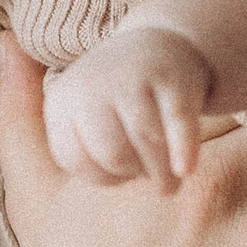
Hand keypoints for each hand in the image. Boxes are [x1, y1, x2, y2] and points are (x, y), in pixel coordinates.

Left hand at [42, 18, 217, 184]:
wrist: (159, 48)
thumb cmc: (118, 102)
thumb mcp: (85, 119)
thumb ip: (87, 157)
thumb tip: (112, 199)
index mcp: (61, 100)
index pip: (73, 159)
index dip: (100, 175)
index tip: (117, 169)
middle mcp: (92, 84)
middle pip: (111, 155)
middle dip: (133, 173)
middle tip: (146, 171)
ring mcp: (133, 78)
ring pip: (146, 142)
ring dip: (161, 172)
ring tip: (171, 182)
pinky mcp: (173, 79)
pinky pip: (176, 122)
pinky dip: (182, 148)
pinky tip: (185, 169)